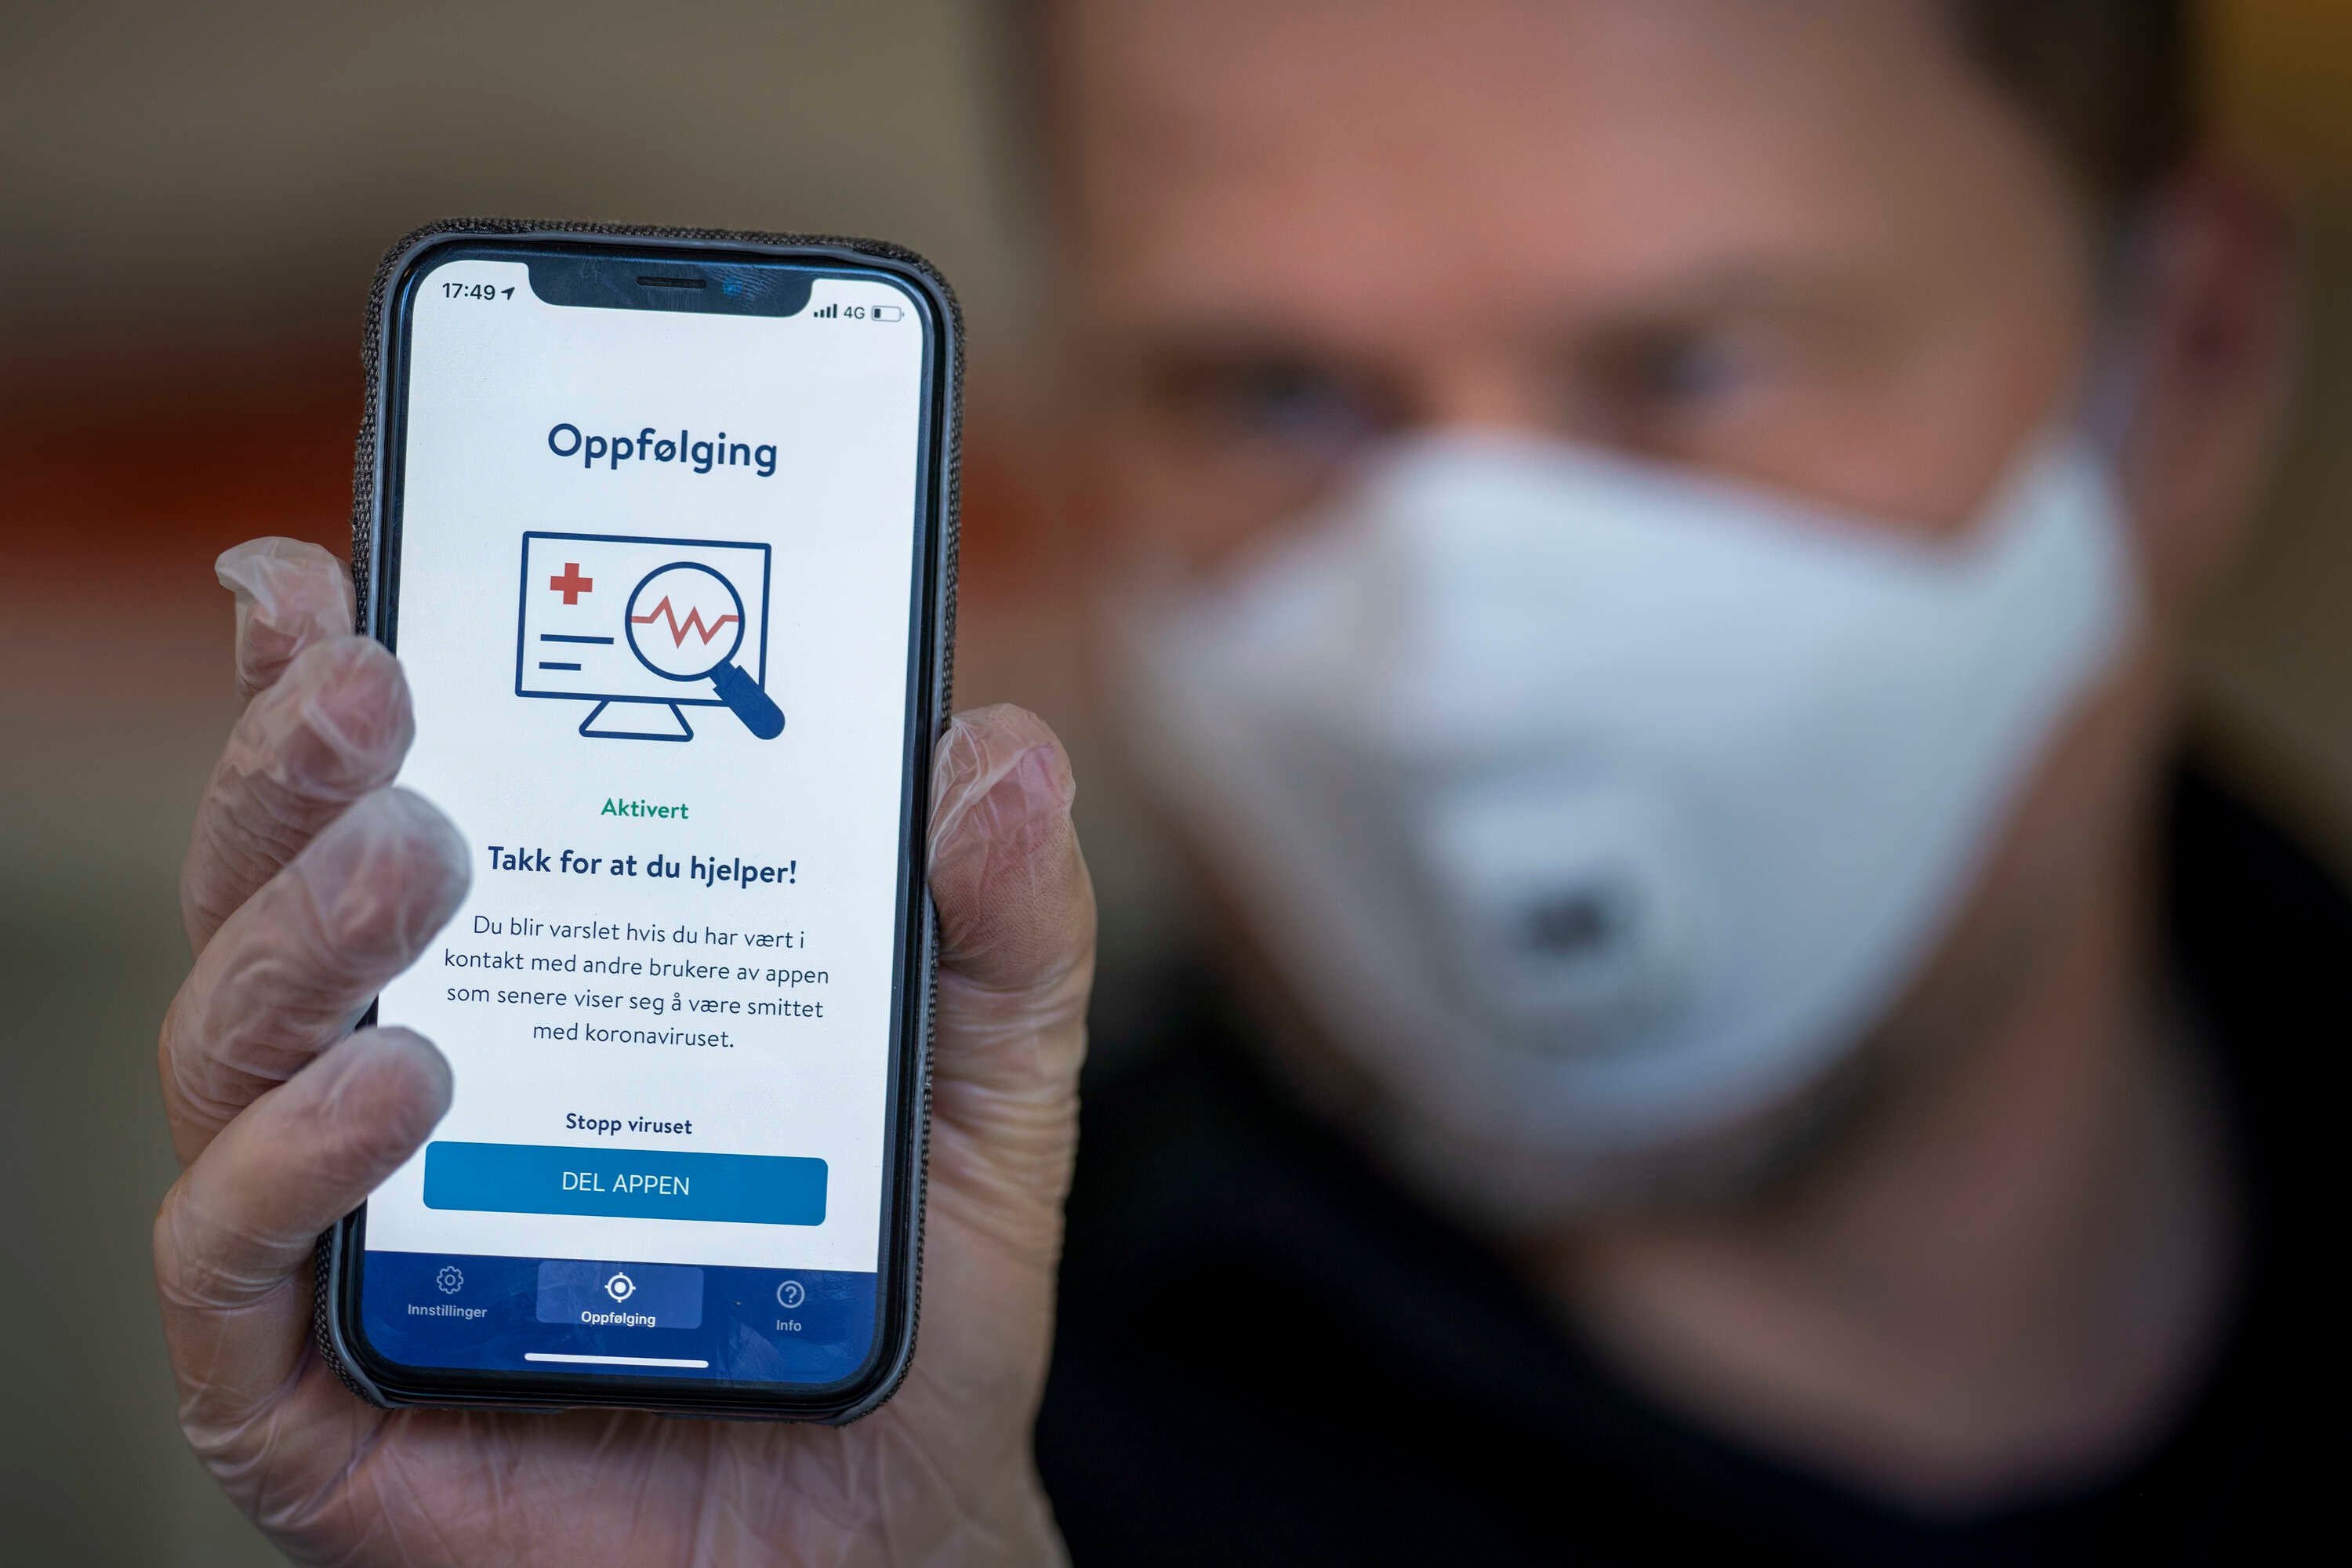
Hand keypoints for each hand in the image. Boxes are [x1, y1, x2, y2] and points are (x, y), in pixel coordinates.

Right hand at [154, 538, 1094, 1564]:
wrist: (879, 1530)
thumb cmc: (897, 1295)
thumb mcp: (982, 1084)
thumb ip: (999, 923)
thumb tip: (996, 750)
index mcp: (528, 972)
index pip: (390, 799)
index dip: (331, 674)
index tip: (336, 567)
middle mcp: (399, 1074)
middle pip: (279, 886)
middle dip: (298, 762)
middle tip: (376, 681)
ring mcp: (342, 1225)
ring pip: (233, 1039)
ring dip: (303, 928)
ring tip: (418, 861)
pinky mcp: (308, 1386)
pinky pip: (227, 1257)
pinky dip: (288, 1161)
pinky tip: (400, 1092)